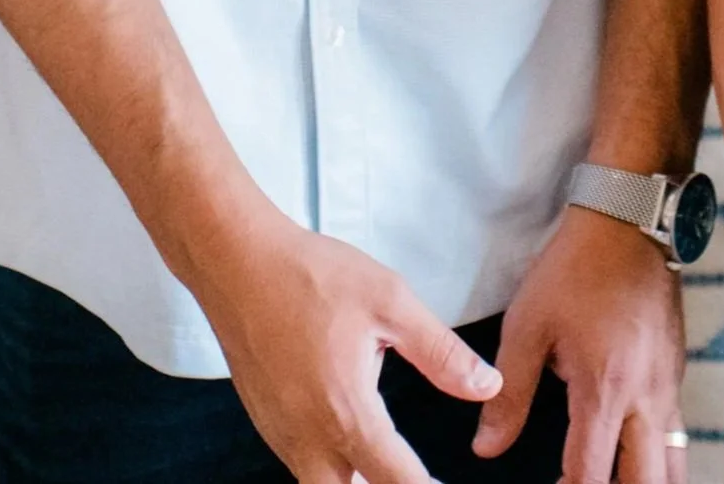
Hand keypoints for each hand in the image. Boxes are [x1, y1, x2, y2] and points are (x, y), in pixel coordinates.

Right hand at [196, 209, 500, 483]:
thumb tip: (487, 385)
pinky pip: (302, 464)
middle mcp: (309, 439)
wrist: (236, 261)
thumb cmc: (312, 275)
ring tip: (389, 465)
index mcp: (347, 413)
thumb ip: (441, 352)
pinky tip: (350, 438)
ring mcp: (282, 436)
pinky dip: (331, 466)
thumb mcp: (389, 300)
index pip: (397, 482)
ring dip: (358, 482)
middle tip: (415, 475)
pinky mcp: (267, 423)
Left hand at [473, 205, 686, 482]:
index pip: (591, 475)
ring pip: (672, 465)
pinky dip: (655, 454)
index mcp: (604, 389)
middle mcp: (646, 397)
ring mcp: (669, 385)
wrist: (629, 217)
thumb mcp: (528, 325)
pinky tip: (628, 448)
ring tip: (613, 478)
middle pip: (647, 483)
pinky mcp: (677, 370)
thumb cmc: (575, 268)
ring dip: (643, 481)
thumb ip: (509, 394)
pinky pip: (675, 432)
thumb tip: (487, 446)